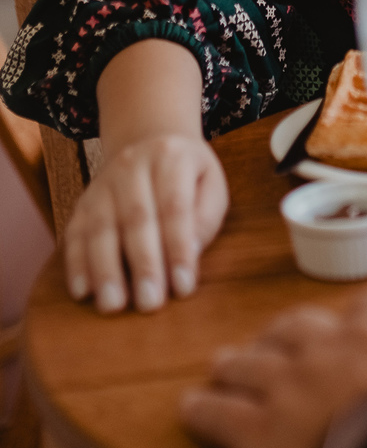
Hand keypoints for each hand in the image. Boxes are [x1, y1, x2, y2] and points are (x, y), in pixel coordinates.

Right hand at [64, 133, 227, 313]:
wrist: (149, 142)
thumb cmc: (188, 175)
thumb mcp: (211, 185)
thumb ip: (204, 218)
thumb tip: (189, 253)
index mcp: (171, 157)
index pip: (175, 207)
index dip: (178, 248)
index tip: (184, 287)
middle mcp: (132, 165)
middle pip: (136, 218)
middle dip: (144, 264)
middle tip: (150, 304)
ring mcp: (102, 183)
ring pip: (100, 227)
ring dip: (105, 270)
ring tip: (113, 305)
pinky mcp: (82, 202)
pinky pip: (74, 233)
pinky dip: (76, 264)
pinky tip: (83, 291)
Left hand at [181, 290, 366, 447]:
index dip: (354, 327)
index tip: (349, 339)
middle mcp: (339, 339)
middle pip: (299, 328)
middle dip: (284, 337)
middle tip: (270, 347)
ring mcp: (294, 383)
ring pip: (253, 363)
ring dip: (236, 364)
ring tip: (222, 367)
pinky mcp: (263, 434)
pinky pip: (222, 416)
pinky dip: (205, 412)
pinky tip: (194, 410)